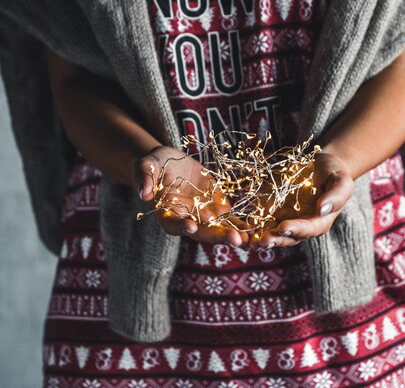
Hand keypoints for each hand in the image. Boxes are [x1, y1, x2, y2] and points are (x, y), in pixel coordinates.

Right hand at [134, 146, 249, 246]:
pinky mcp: (218, 209)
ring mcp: (204, 217)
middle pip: (202, 232)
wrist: (172, 163)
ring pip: (220, 230)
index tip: (191, 226)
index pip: (173, 223)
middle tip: (235, 240)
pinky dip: (245, 226)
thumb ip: (145, 177)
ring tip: (251, 241)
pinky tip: (259, 231)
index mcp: (166, 214)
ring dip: (235, 236)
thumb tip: (144, 193)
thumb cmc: (154, 163)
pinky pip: (233, 220)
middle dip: (218, 236)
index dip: (181, 225)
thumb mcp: (146, 165)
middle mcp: (187, 220)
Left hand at [250, 152, 353, 248]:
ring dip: (258, 239)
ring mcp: (284, 220)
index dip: (296, 229)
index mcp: (319, 222)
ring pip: (270, 234)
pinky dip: (248, 227)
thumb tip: (323, 209)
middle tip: (262, 240)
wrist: (318, 164)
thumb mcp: (341, 180)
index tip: (284, 226)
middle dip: (274, 240)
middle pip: (287, 238)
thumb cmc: (334, 173)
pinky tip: (237, 227)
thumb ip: (336, 195)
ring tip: (247, 240)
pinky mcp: (270, 212)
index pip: (308, 229)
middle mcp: (300, 226)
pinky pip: (258, 222)